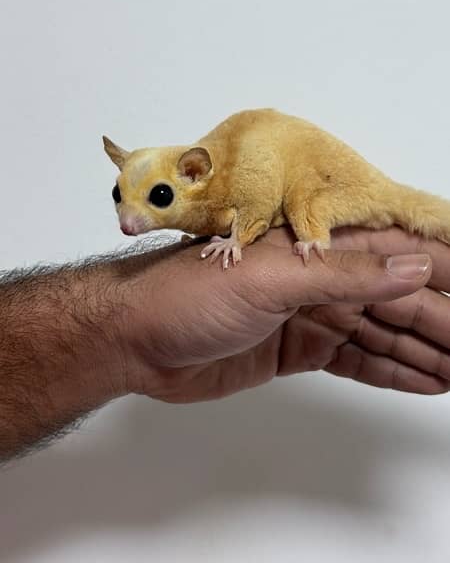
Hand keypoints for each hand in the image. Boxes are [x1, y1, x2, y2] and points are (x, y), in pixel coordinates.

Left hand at [117, 227, 449, 401]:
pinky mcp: (298, 347)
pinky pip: (356, 358)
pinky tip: (424, 379)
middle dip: (441, 320)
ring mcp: (311, 313)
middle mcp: (320, 274)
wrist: (134, 337)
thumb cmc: (188, 290)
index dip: (442, 269)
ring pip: (383, 330)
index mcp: (317, 242)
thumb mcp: (270, 278)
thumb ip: (345, 274)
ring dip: (424, 349)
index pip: (398, 249)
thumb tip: (416, 267)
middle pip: (398, 296)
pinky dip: (391, 370)